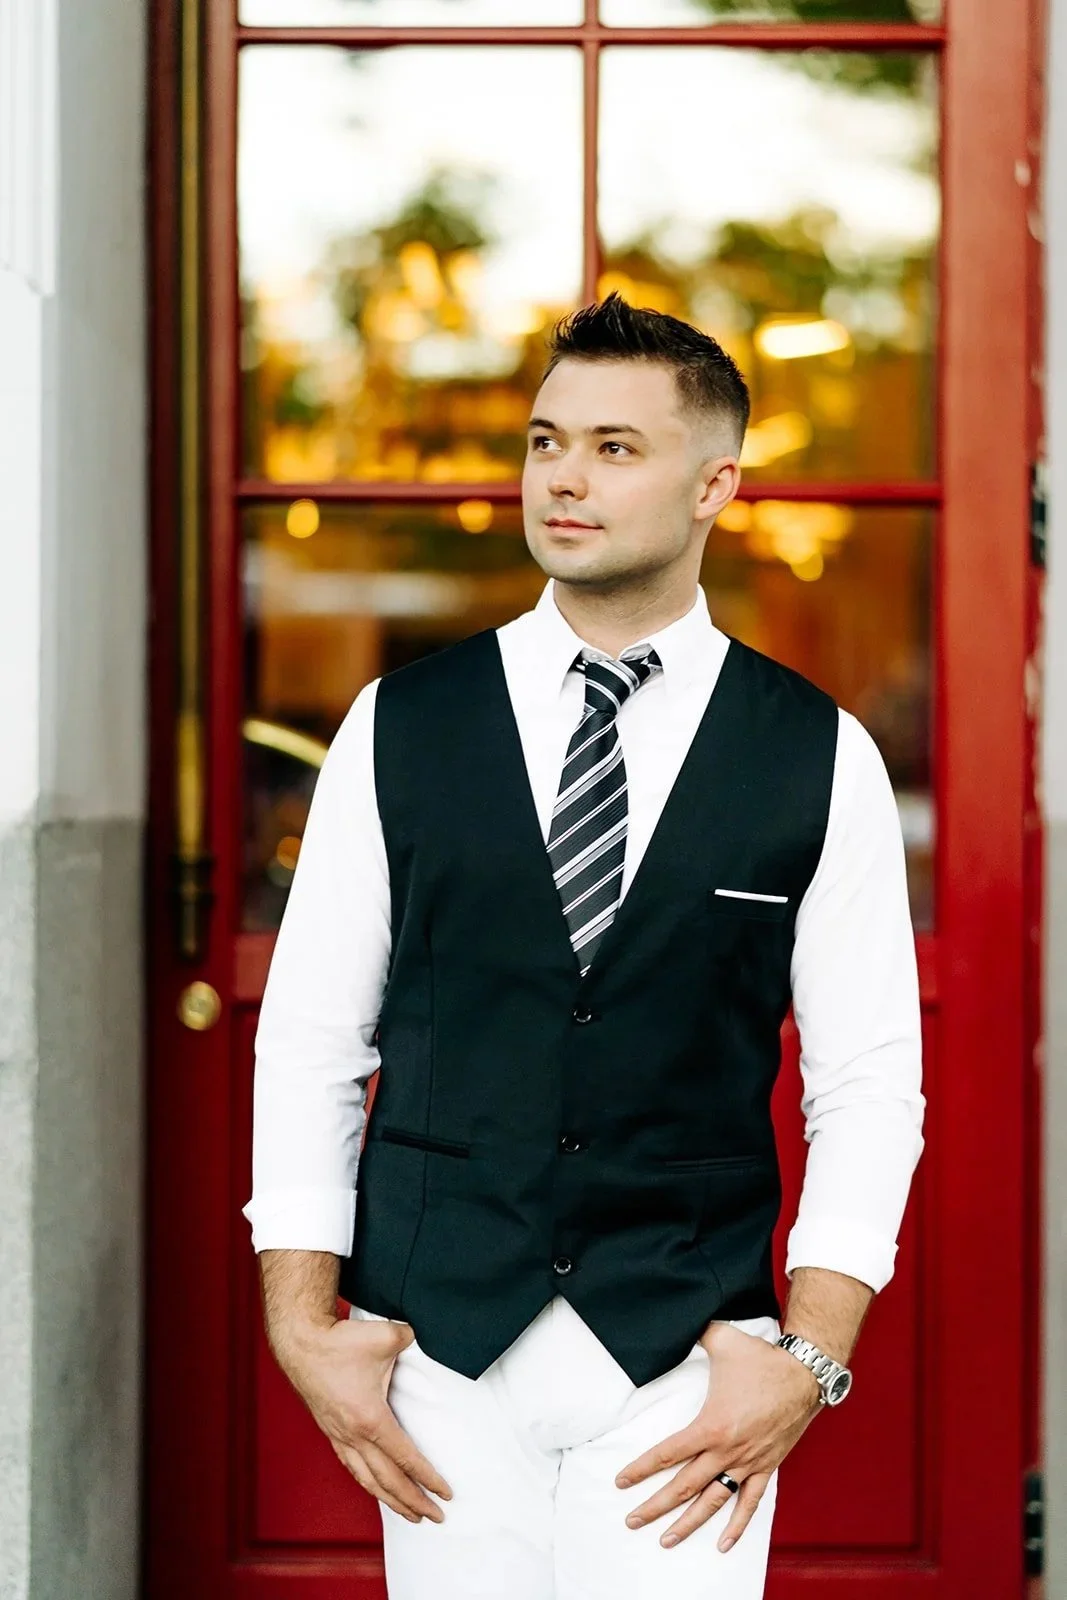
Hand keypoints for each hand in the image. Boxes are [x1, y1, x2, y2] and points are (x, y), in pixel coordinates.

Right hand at [274, 1314, 452, 1523]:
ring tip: (411, 1515)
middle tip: (436, 1517)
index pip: (406, 1458)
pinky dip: (368, 1483)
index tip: (446, 1494)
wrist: (301, 1343)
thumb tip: (428, 1336)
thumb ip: (414, 1338)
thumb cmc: (341, 1341)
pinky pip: (352, 1467)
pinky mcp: (330, 1431)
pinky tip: (376, 1488)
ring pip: (368, 1480)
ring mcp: (340, 1436)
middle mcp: (354, 1435)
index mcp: (370, 1418)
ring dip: (391, 1500)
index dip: (428, 1478)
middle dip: (414, 1502)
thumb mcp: (387, 1335)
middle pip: (388, 1480)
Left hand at [615, 1321, 821, 1551]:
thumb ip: (693, 1333)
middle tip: (632, 1521)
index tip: (621, 1481)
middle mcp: (727, 1451)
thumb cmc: (761, 1358)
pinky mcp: (765, 1467)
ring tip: (666, 1541)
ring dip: (689, 1524)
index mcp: (712, 1425)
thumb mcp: (721, 1339)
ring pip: (713, 1502)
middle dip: (655, 1506)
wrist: (804, 1375)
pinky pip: (749, 1503)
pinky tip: (722, 1545)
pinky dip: (737, 1526)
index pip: (668, 1453)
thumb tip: (672, 1321)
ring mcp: (747, 1463)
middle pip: (684, 1486)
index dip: (642, 1468)